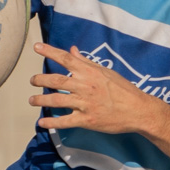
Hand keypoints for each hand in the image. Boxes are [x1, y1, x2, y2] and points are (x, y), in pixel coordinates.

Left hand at [29, 43, 162, 134]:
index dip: (50, 52)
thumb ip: (86, 62)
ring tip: (32, 100)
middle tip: (32, 80)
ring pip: (57, 100)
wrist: (138, 110)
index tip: (36, 47)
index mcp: (90, 72)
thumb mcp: (106, 71)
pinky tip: (41, 122)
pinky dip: (51, 122)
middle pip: (56, 81)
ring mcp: (85, 104)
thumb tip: (72, 50)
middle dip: (41, 80)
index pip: (66, 58)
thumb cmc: (123, 89)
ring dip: (41, 100)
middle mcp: (85, 86)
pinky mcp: (87, 120)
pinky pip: (65, 121)